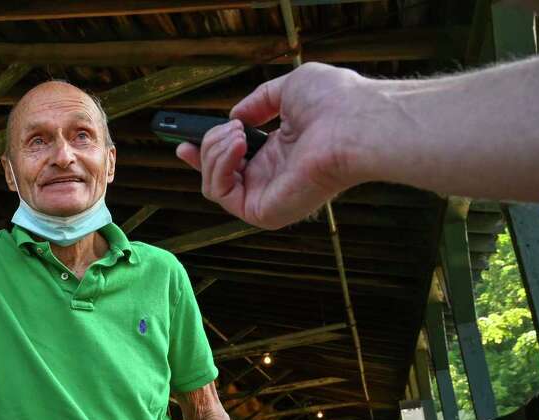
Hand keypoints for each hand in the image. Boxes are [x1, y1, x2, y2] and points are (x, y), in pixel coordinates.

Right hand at [175, 62, 369, 229]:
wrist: (354, 123)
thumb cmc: (334, 102)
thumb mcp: (288, 89)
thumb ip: (258, 102)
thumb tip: (234, 116)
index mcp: (279, 156)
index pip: (232, 162)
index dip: (205, 152)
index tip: (183, 141)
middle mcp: (271, 179)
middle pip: (216, 176)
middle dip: (206, 147)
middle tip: (227, 128)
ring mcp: (266, 198)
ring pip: (213, 184)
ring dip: (214, 152)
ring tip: (237, 133)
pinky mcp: (262, 212)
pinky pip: (220, 193)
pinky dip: (219, 166)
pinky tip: (239, 144)